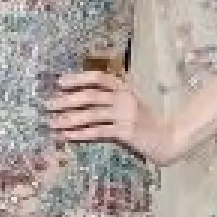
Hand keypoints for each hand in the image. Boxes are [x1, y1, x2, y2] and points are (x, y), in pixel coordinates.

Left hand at [46, 71, 174, 164]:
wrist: (168, 138)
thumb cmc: (146, 122)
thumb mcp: (131, 103)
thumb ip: (113, 97)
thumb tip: (82, 96)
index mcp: (125, 87)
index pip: (98, 78)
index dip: (78, 78)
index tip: (60, 82)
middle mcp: (125, 98)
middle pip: (90, 95)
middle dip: (66, 100)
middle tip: (48, 105)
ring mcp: (126, 115)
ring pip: (91, 114)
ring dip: (69, 119)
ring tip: (53, 123)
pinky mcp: (126, 132)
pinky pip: (98, 131)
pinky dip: (81, 133)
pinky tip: (68, 135)